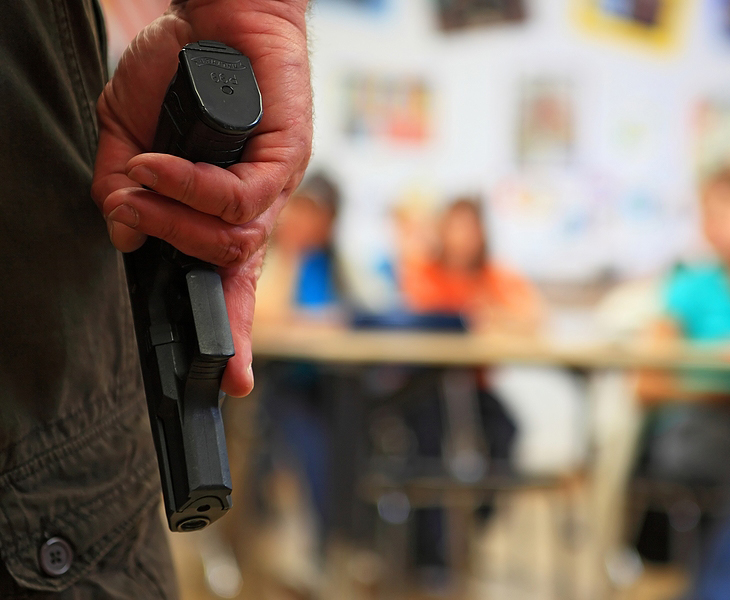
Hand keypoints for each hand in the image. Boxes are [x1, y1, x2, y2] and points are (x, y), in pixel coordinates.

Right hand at [92, 0, 311, 396]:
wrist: (216, 19)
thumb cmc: (180, 75)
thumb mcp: (130, 134)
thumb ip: (123, 187)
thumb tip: (123, 235)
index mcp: (223, 213)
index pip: (229, 284)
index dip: (232, 335)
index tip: (232, 384)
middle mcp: (254, 209)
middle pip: (235, 277)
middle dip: (184, 271)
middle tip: (133, 220)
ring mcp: (274, 187)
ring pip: (231, 240)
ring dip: (174, 222)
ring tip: (139, 184)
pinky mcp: (285, 159)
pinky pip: (237, 198)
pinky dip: (190, 187)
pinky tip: (159, 162)